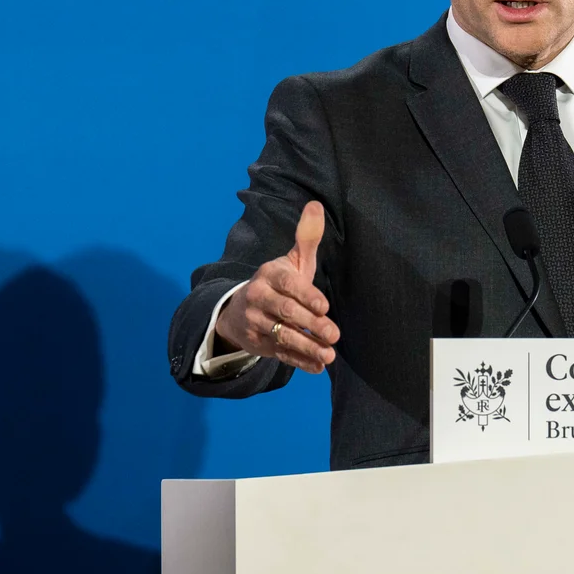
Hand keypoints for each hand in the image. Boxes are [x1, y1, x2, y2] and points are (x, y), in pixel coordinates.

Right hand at [215, 201, 339, 373]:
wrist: (239, 310)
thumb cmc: (277, 283)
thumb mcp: (291, 261)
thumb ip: (306, 238)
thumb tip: (316, 205)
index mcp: (269, 276)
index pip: (287, 285)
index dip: (306, 296)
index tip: (325, 307)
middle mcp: (259, 299)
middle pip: (285, 313)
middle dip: (310, 324)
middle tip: (334, 334)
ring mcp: (257, 324)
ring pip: (282, 336)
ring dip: (306, 347)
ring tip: (329, 354)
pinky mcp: (259, 344)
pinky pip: (280, 355)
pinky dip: (299, 362)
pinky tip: (318, 367)